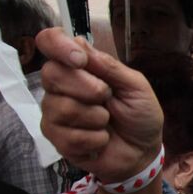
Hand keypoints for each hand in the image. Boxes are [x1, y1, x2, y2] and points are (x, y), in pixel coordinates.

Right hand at [37, 27, 162, 183]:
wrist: (143, 151)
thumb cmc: (139, 114)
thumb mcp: (136, 86)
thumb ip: (109, 66)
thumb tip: (78, 44)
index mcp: (78, 66)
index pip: (49, 41)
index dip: (58, 46)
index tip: (80, 60)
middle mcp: (60, 86)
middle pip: (51, 74)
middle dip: (87, 88)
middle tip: (107, 97)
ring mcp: (54, 112)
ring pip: (61, 107)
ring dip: (95, 117)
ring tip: (107, 122)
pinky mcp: (56, 139)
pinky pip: (69, 136)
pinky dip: (95, 140)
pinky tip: (102, 140)